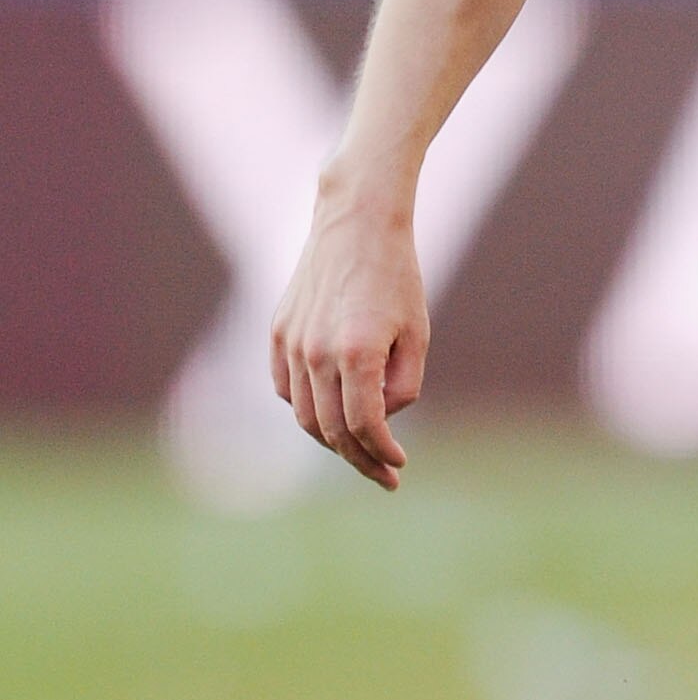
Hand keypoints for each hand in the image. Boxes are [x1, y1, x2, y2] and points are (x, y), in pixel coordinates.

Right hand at [269, 187, 428, 488]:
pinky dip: (308, 411)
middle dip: (360, 460)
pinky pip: (287, 390)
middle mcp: (316, 352)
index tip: (399, 465)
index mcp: (356, 352)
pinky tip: (332, 415)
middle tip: (385, 477)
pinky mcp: (278, 333)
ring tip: (362, 452)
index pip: (364, 426)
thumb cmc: (397, 277)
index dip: (382, 453)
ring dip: (333, 442)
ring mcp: (291, 343)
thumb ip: (403, 385)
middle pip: (331, 431)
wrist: (356, 222)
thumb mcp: (417, 334)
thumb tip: (381, 420)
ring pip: (305, 416)